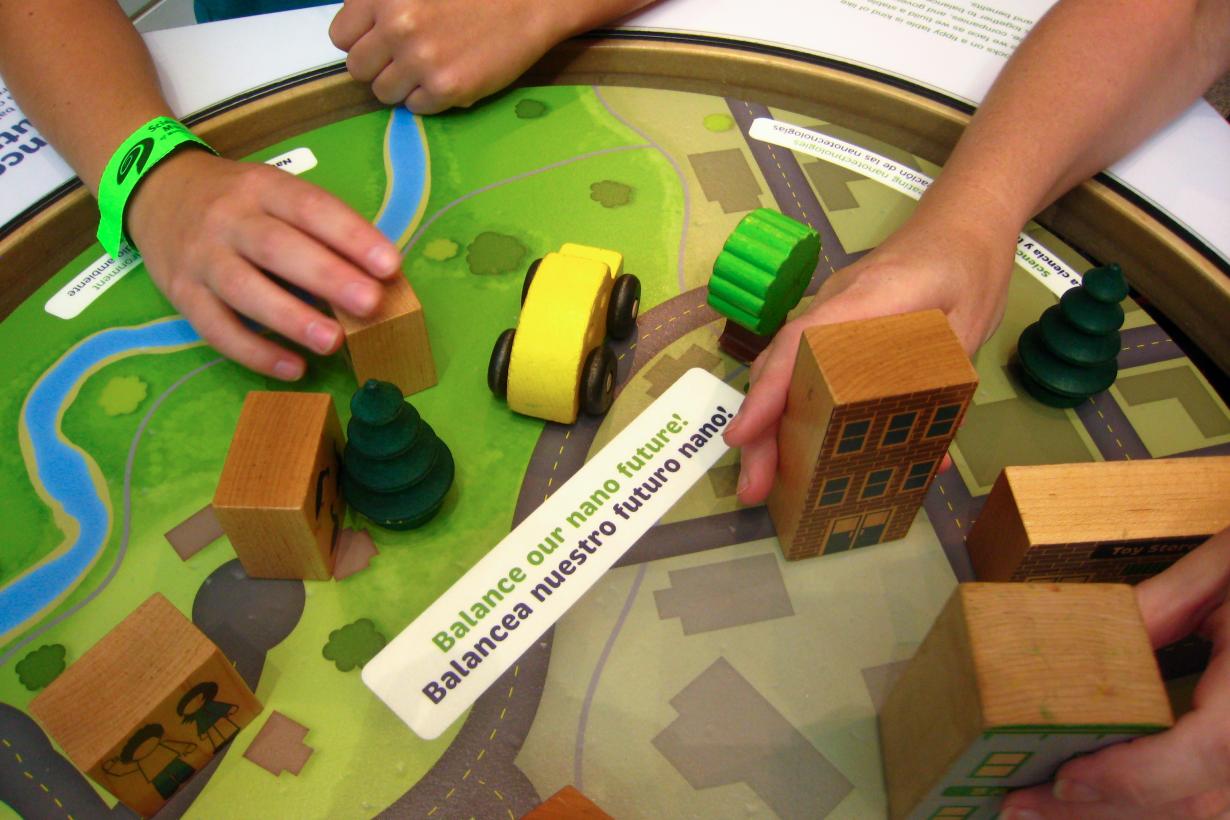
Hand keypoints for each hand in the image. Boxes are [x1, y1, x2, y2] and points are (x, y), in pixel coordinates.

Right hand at [126, 150, 400, 379]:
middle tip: (370, 304)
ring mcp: (201, 257)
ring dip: (292, 319)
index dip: (351, 235)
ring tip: (334, 342)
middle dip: (327, 277)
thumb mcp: (274, 193)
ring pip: (245, 290)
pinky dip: (256, 353)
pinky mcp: (182, 294)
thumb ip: (319, 228)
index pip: (310, 207)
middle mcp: (228, 219)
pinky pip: (218, 329)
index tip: (390, 265)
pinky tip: (294, 368)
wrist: (156, 191)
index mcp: (262, 187)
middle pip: (277, 248)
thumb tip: (380, 277)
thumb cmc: (238, 200)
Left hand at [330, 0, 570, 113]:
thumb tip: (363, 37)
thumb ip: (384, 5)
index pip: (340, 37)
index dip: (362, 43)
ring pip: (384, 93)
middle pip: (358, 69)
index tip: (382, 44)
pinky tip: (451, 76)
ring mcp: (421, 59)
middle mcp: (396, 26)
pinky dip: (430, 99)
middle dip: (380, 68)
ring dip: (403, 86)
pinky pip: (415, 108)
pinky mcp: (446, 87)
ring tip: (431, 69)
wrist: (531, 2)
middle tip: (408, 60)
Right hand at [722, 222, 1012, 503]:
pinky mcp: (834, 327)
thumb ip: (946, 387)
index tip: (743, 436)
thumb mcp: (969, 326)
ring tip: (766, 480)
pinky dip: (793, 410)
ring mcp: (828, 315)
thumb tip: (931, 457)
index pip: (800, 343)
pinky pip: (804, 368)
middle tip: (752, 486)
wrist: (964, 219)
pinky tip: (800, 451)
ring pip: (785, 370)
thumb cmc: (970, 266)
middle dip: (760, 429)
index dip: (769, 392)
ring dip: (770, 426)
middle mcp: (832, 306)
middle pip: (780, 366)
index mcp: (865, 299)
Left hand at [1001, 526, 1229, 818]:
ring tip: (1044, 814)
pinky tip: (1097, 808)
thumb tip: (1080, 638)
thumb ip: (1159, 607)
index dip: (1134, 776)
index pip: (1207, 751)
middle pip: (1196, 807)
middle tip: (1018, 809)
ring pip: (1205, 818)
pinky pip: (1211, 807)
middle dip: (1101, 813)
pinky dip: (1153, 812)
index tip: (1067, 779)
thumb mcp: (1227, 571)